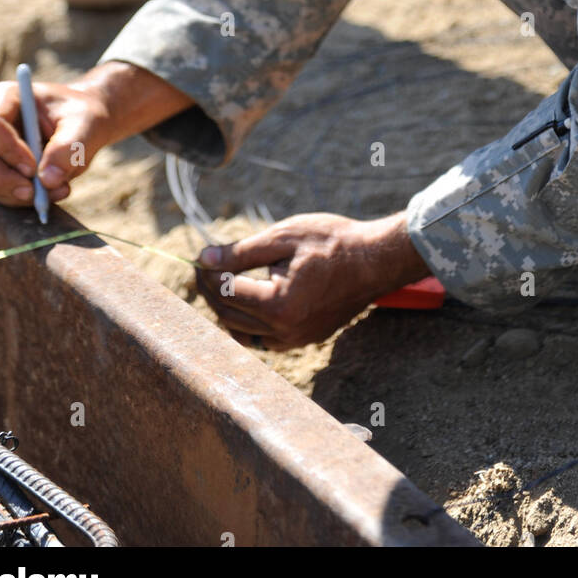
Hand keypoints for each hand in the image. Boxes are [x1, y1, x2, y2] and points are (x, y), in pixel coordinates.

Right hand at [0, 78, 115, 207]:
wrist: (86, 126)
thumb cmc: (83, 116)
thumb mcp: (85, 124)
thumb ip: (69, 147)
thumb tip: (47, 180)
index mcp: (6, 98)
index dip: (7, 149)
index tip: (33, 169)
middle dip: (2, 179)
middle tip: (33, 194)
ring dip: (19, 193)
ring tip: (60, 189)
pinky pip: (1, 192)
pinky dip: (25, 199)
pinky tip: (53, 193)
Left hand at [196, 210, 428, 349]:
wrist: (375, 260)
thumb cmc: (332, 242)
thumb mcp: (283, 237)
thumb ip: (240, 252)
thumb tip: (205, 258)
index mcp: (279, 305)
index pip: (226, 293)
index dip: (207, 273)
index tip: (202, 255)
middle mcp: (285, 331)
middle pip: (229, 316)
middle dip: (212, 291)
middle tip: (205, 265)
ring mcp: (296, 340)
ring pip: (243, 333)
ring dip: (227, 310)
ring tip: (223, 282)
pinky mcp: (305, 339)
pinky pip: (264, 339)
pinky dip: (248, 323)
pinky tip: (247, 300)